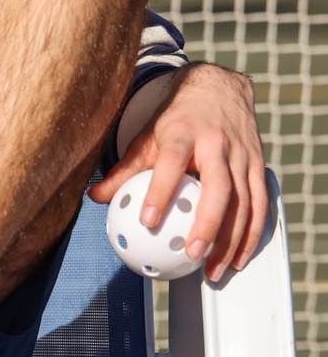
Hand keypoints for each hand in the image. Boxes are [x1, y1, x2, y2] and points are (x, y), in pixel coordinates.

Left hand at [87, 64, 267, 280]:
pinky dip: (251, 234)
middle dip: (208, 223)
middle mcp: (216, 143)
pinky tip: (237, 258)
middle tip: (192, 254)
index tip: (147, 221)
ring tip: (213, 269)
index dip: (160, 191)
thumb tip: (95, 197)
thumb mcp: (147, 137)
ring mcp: (242, 154)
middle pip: (218, 186)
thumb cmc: (178, 119)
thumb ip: (124, 170)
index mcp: (183, 133)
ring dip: (231, 239)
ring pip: (244, 201)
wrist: (218, 88)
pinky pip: (260, 203)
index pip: (171, 163)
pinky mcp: (258, 164)